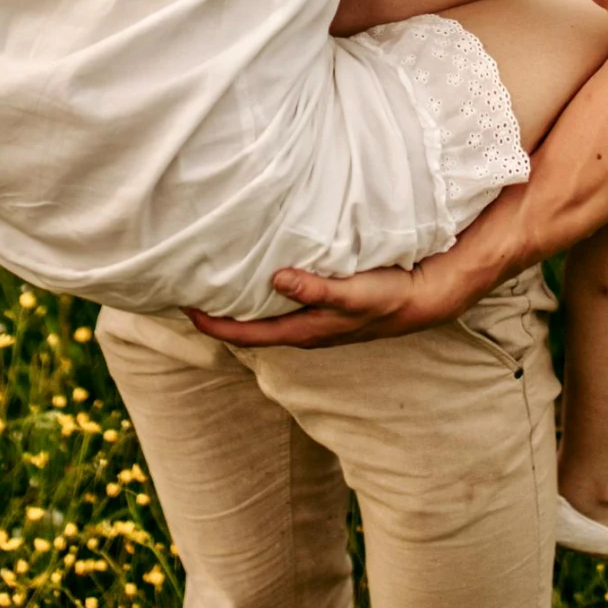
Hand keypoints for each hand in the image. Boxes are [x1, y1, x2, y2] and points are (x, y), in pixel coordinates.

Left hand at [187, 243, 487, 349]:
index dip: (214, 326)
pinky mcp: (322, 305)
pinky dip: (263, 291)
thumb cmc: (386, 298)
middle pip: (250, 328)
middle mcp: (303, 328)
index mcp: (303, 331)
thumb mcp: (352, 293)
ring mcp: (312, 319)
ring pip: (265, 316)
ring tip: (217, 278)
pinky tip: (259, 272)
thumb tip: (276, 279)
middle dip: (220, 314)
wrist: (421, 300)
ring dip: (241, 302)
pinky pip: (282, 302)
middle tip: (191, 289)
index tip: (185, 309)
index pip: (247, 335)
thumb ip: (316, 289)